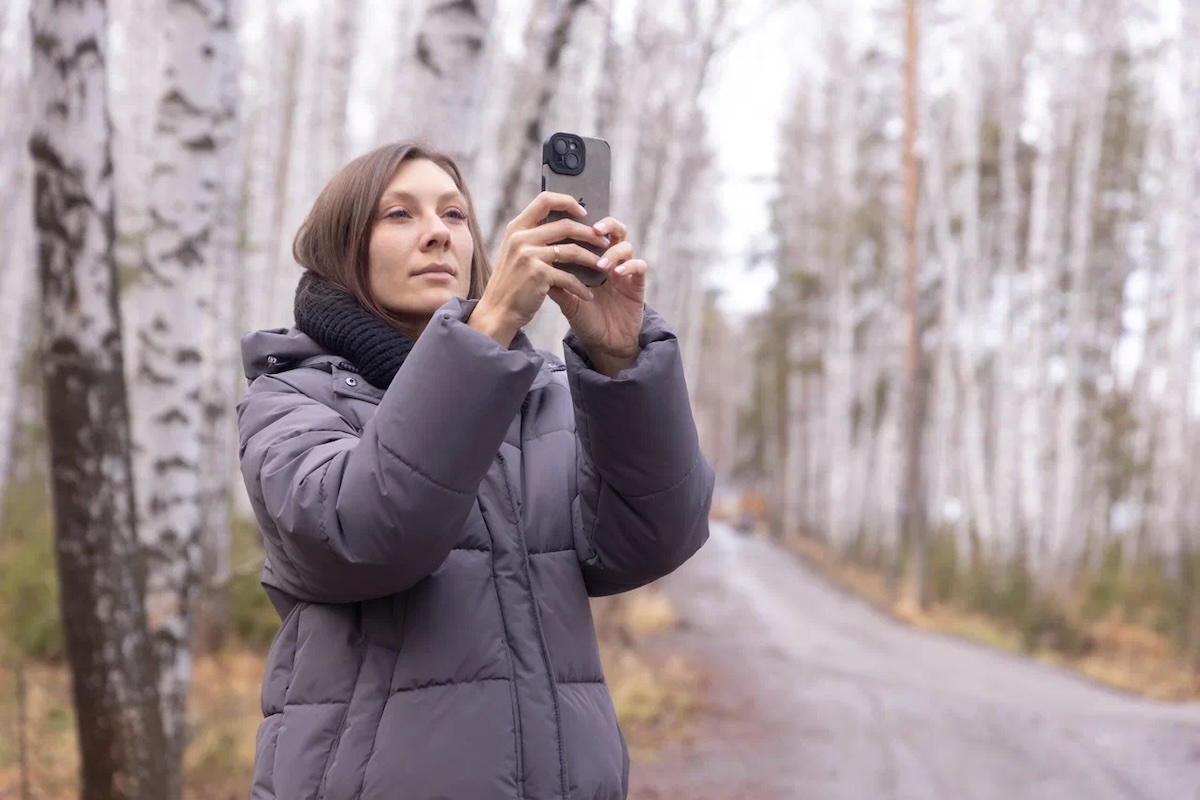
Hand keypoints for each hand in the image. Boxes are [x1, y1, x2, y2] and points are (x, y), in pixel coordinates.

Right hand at [470, 192, 611, 346]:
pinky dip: (581, 287)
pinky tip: (588, 294)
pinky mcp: (538, 275)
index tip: (583, 214)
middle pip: (565, 225)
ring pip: (572, 250)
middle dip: (590, 234)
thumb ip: (533, 237)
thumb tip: (564, 225)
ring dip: (591, 259)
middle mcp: (521, 238)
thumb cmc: (511, 284)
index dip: (568, 202)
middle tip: (604, 242)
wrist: (497, 311)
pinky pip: (569, 277)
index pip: (545, 200)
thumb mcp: (515, 252)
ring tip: (603, 266)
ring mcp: (529, 255)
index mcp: (516, 228)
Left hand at [547, 217, 644, 374]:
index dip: (585, 222)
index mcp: (593, 259)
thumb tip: (535, 262)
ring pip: (626, 245)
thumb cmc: (585, 319)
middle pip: (614, 229)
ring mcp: (625, 271)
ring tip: (601, 265)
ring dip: (614, 251)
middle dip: (606, 224)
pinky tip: (618, 274)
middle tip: (595, 229)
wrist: (603, 344)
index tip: (572, 220)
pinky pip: (640, 266)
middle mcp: (611, 260)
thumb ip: (555, 281)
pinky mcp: (637, 284)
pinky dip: (630, 266)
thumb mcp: (566, 300)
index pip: (591, 232)